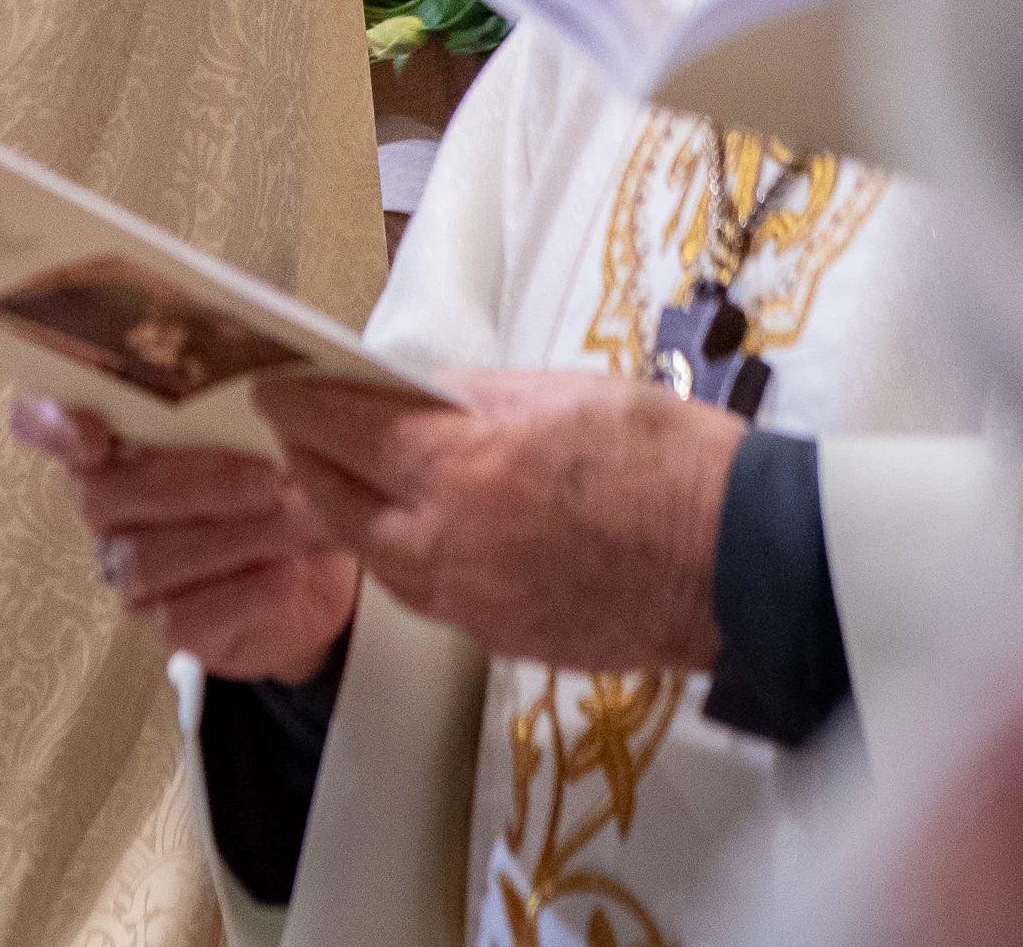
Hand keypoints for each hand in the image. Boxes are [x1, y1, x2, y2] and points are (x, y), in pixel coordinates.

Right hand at [13, 398, 360, 683]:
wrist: (317, 564)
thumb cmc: (280, 478)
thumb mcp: (269, 431)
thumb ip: (246, 406)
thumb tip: (273, 393)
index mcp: (114, 438)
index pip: (40, 422)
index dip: (49, 425)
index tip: (93, 434)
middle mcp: (106, 503)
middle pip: (101, 496)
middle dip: (191, 486)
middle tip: (268, 480)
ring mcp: (129, 567)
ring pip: (145, 560)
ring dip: (229, 539)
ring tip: (294, 523)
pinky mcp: (166, 623)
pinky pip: (183, 618)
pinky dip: (243, 594)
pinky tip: (288, 573)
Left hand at [258, 369, 741, 677]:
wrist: (750, 567)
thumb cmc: (673, 461)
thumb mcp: (567, 392)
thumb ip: (474, 394)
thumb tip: (415, 388)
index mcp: (462, 464)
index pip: (337, 426)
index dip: (295, 399)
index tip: (272, 382)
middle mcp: (448, 540)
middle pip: (332, 498)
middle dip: (307, 458)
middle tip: (302, 426)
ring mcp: (472, 600)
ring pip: (371, 554)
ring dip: (350, 512)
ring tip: (350, 475)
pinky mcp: (501, 639)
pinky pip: (423, 594)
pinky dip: (403, 556)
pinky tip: (416, 528)